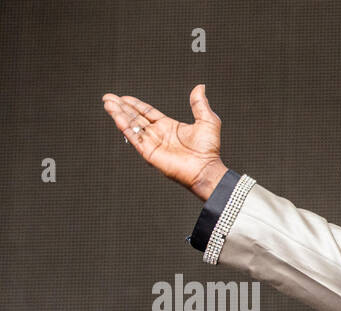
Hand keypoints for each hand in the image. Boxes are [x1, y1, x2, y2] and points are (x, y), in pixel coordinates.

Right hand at [102, 84, 227, 200]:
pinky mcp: (149, 153)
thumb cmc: (209, 150)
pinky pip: (134, 137)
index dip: (135, 104)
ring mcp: (153, 143)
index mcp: (169, 127)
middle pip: (136, 118)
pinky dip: (124, 125)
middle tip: (108, 97)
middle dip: (121, 107)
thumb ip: (199, 104)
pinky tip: (115, 115)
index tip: (123, 97)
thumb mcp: (207, 121)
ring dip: (119, 114)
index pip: (147, 113)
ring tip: (107, 103)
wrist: (206, 169)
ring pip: (132, 126)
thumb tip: (200, 87)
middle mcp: (159, 134)